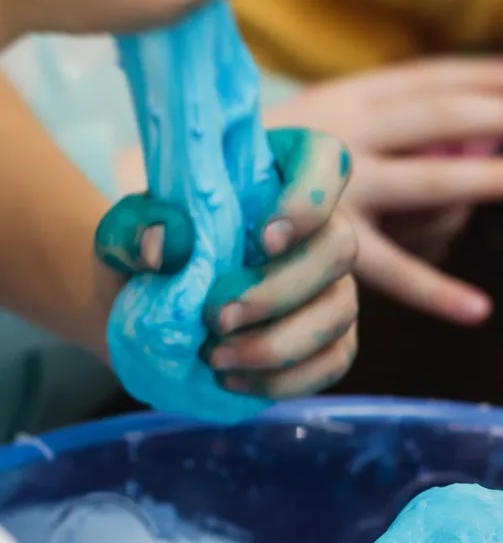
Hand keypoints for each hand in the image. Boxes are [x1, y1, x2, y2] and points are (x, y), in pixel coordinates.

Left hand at [97, 127, 358, 398]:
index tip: (263, 238)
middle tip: (215, 317)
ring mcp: (330, 286)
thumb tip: (164, 241)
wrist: (141, 314)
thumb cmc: (145, 256)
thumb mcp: (122, 233)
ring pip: (339, 311)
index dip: (309, 199)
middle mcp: (318, 228)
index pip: (325, 161)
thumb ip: (135, 228)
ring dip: (278, 344)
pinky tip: (234, 381)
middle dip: (279, 290)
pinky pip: (334, 361)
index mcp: (278, 174)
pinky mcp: (328, 339)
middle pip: (340, 247)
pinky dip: (286, 379)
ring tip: (215, 358)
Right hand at [263, 58, 502, 325]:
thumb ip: (368, 130)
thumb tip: (458, 133)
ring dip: (490, 177)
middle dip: (502, 114)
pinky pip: (395, 272)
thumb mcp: (307, 134)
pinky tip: (479, 309)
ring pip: (431, 181)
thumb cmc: (253, 176)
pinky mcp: (329, 245)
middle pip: (439, 118)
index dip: (476, 74)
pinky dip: (438, 293)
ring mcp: (338, 190)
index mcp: (339, 102)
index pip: (420, 80)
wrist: (180, 213)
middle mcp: (342, 135)